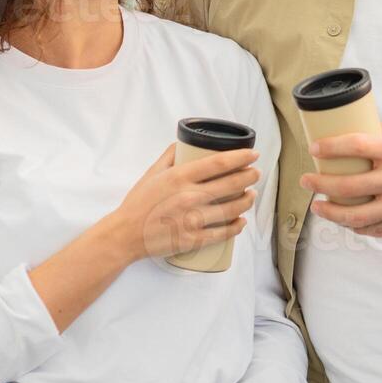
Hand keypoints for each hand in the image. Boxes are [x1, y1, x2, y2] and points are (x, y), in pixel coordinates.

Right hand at [107, 143, 260, 261]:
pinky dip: (236, 227)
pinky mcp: (193, 239)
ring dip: (247, 201)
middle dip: (249, 177)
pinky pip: (222, 233)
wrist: (125, 234)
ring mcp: (193, 220)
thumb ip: (170, 156)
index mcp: (180, 177)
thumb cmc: (138, 202)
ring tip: (252, 195)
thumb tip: (185, 143)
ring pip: (232, 208)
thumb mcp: (152, 173)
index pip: (219, 163)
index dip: (241, 157)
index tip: (253, 155)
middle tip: (256, 174)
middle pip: (231, 184)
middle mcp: (189, 197)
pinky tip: (241, 221)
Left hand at [302, 122, 381, 243]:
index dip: (330, 148)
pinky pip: (376, 229)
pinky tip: (344, 220)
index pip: (356, 146)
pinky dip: (356, 226)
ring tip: (318, 206)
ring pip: (358, 214)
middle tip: (306, 180)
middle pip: (349, 185)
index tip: (314, 149)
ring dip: (331, 212)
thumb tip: (348, 130)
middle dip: (320, 184)